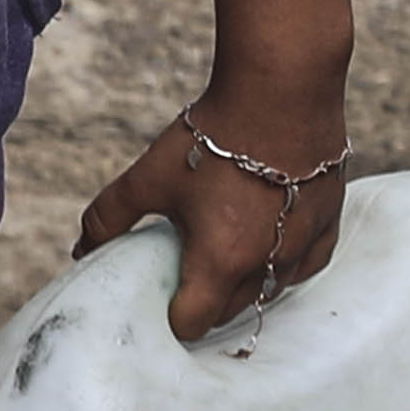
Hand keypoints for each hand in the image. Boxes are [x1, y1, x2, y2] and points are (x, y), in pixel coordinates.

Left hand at [81, 70, 351, 341]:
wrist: (281, 87)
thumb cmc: (214, 134)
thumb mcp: (148, 177)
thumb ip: (108, 218)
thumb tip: (80, 249)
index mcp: (221, 261)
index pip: (193, 323)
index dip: (170, 318)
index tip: (159, 300)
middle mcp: (268, 262)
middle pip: (231, 310)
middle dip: (205, 302)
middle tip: (184, 276)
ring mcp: (304, 243)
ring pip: (271, 289)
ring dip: (246, 284)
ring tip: (222, 257)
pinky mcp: (330, 219)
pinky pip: (308, 264)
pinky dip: (286, 264)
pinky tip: (268, 245)